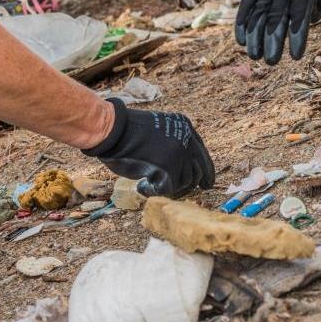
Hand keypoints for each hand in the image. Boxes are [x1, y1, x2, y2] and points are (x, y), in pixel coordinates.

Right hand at [83, 99, 214, 197]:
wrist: (114, 129)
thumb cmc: (128, 131)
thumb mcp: (159, 131)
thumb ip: (172, 144)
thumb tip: (183, 169)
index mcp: (185, 128)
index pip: (202, 154)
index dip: (205, 171)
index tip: (206, 184)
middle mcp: (186, 140)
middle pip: (198, 171)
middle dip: (192, 184)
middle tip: (183, 193)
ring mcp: (178, 155)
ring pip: (184, 182)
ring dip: (169, 187)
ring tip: (151, 183)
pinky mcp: (167, 169)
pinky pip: (167, 189)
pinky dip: (152, 191)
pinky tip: (141, 187)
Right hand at [235, 0, 320, 64]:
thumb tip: (316, 18)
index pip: (299, 9)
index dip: (297, 33)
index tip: (295, 54)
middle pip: (277, 13)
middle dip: (274, 40)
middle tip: (273, 63)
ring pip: (260, 9)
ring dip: (255, 34)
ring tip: (254, 56)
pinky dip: (243, 17)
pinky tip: (241, 36)